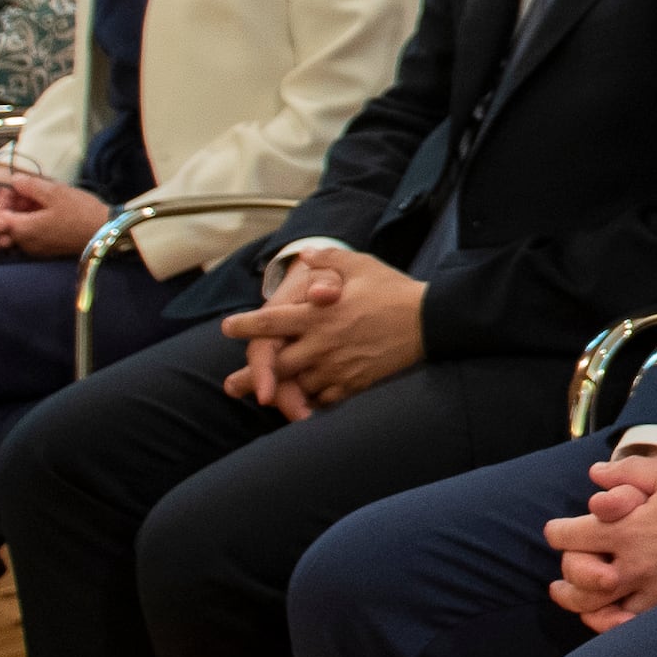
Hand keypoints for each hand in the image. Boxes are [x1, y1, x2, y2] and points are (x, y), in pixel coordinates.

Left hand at [0, 162, 106, 258]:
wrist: (107, 232)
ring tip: (39, 199)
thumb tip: (13, 180)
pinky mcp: (47, 251)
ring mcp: (36, 250)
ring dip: (23, 213)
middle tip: (28, 191)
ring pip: (18, 229)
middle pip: (5, 224)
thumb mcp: (55, 192)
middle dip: (12, 205)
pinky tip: (48, 211)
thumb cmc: (81, 212)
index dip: (1, 201)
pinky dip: (33, 223)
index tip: (17, 189)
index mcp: (23, 229)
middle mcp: (25, 243)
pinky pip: (30, 236)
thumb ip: (29, 185)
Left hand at [222, 247, 429, 410]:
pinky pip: (324, 399)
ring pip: (298, 385)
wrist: (429, 321)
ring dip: (284, 390)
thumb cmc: (393, 290)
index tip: (227, 328)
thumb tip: (305, 254)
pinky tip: (307, 401)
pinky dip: (312, 400)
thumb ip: (328, 260)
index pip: (271, 322)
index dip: (245, 326)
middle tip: (231, 385)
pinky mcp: (354, 384)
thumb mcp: (360, 265)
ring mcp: (337, 367)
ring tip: (268, 398)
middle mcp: (321, 344)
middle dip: (251, 376)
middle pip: (276, 365)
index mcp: (318, 314)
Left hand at [544, 445, 656, 631]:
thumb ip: (625, 472)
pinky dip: (610, 624)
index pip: (572, 537)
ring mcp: (653, 589)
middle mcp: (635, 564)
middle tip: (559, 576)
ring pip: (599, 607)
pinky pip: (630, 624)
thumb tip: (595, 476)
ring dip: (579, 603)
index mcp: (628, 529)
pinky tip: (604, 616)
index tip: (557, 531)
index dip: (558, 532)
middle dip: (564, 574)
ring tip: (571, 599)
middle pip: (579, 578)